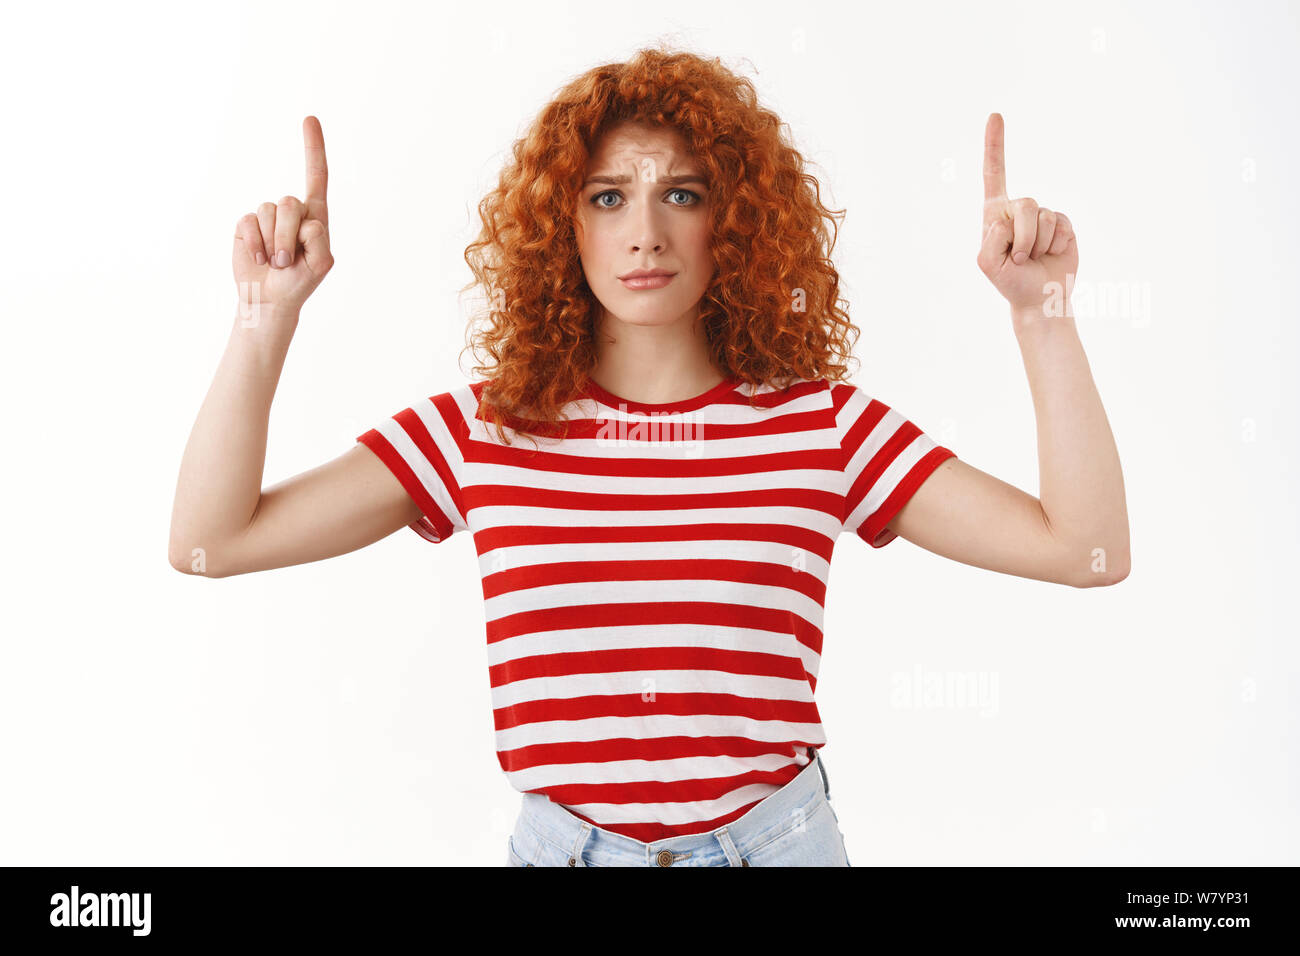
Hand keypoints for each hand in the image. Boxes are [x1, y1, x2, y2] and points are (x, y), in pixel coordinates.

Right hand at [232, 116, 333, 316]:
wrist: (270, 298)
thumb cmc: (299, 281)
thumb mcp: (320, 264)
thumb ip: (320, 239)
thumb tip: (307, 220)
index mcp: (314, 215)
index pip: (316, 176)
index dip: (313, 147)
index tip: (309, 118)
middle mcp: (291, 211)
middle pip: (290, 203)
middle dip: (287, 235)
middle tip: (287, 260)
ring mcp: (267, 216)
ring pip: (268, 212)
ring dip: (272, 243)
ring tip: (275, 262)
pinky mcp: (246, 224)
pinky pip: (248, 222)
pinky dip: (254, 245)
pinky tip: (258, 259)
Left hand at [976, 113, 1077, 317]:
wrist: (1040, 297)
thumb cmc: (1009, 281)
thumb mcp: (987, 263)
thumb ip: (990, 238)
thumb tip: (1009, 220)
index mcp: (994, 213)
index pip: (994, 173)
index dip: (995, 144)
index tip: (995, 114)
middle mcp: (1018, 209)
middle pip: (1025, 205)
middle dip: (1023, 237)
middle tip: (1019, 259)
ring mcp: (1042, 215)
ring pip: (1044, 217)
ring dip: (1038, 244)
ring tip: (1033, 258)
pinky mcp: (1063, 223)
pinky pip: (1062, 225)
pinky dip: (1056, 244)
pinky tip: (1051, 254)